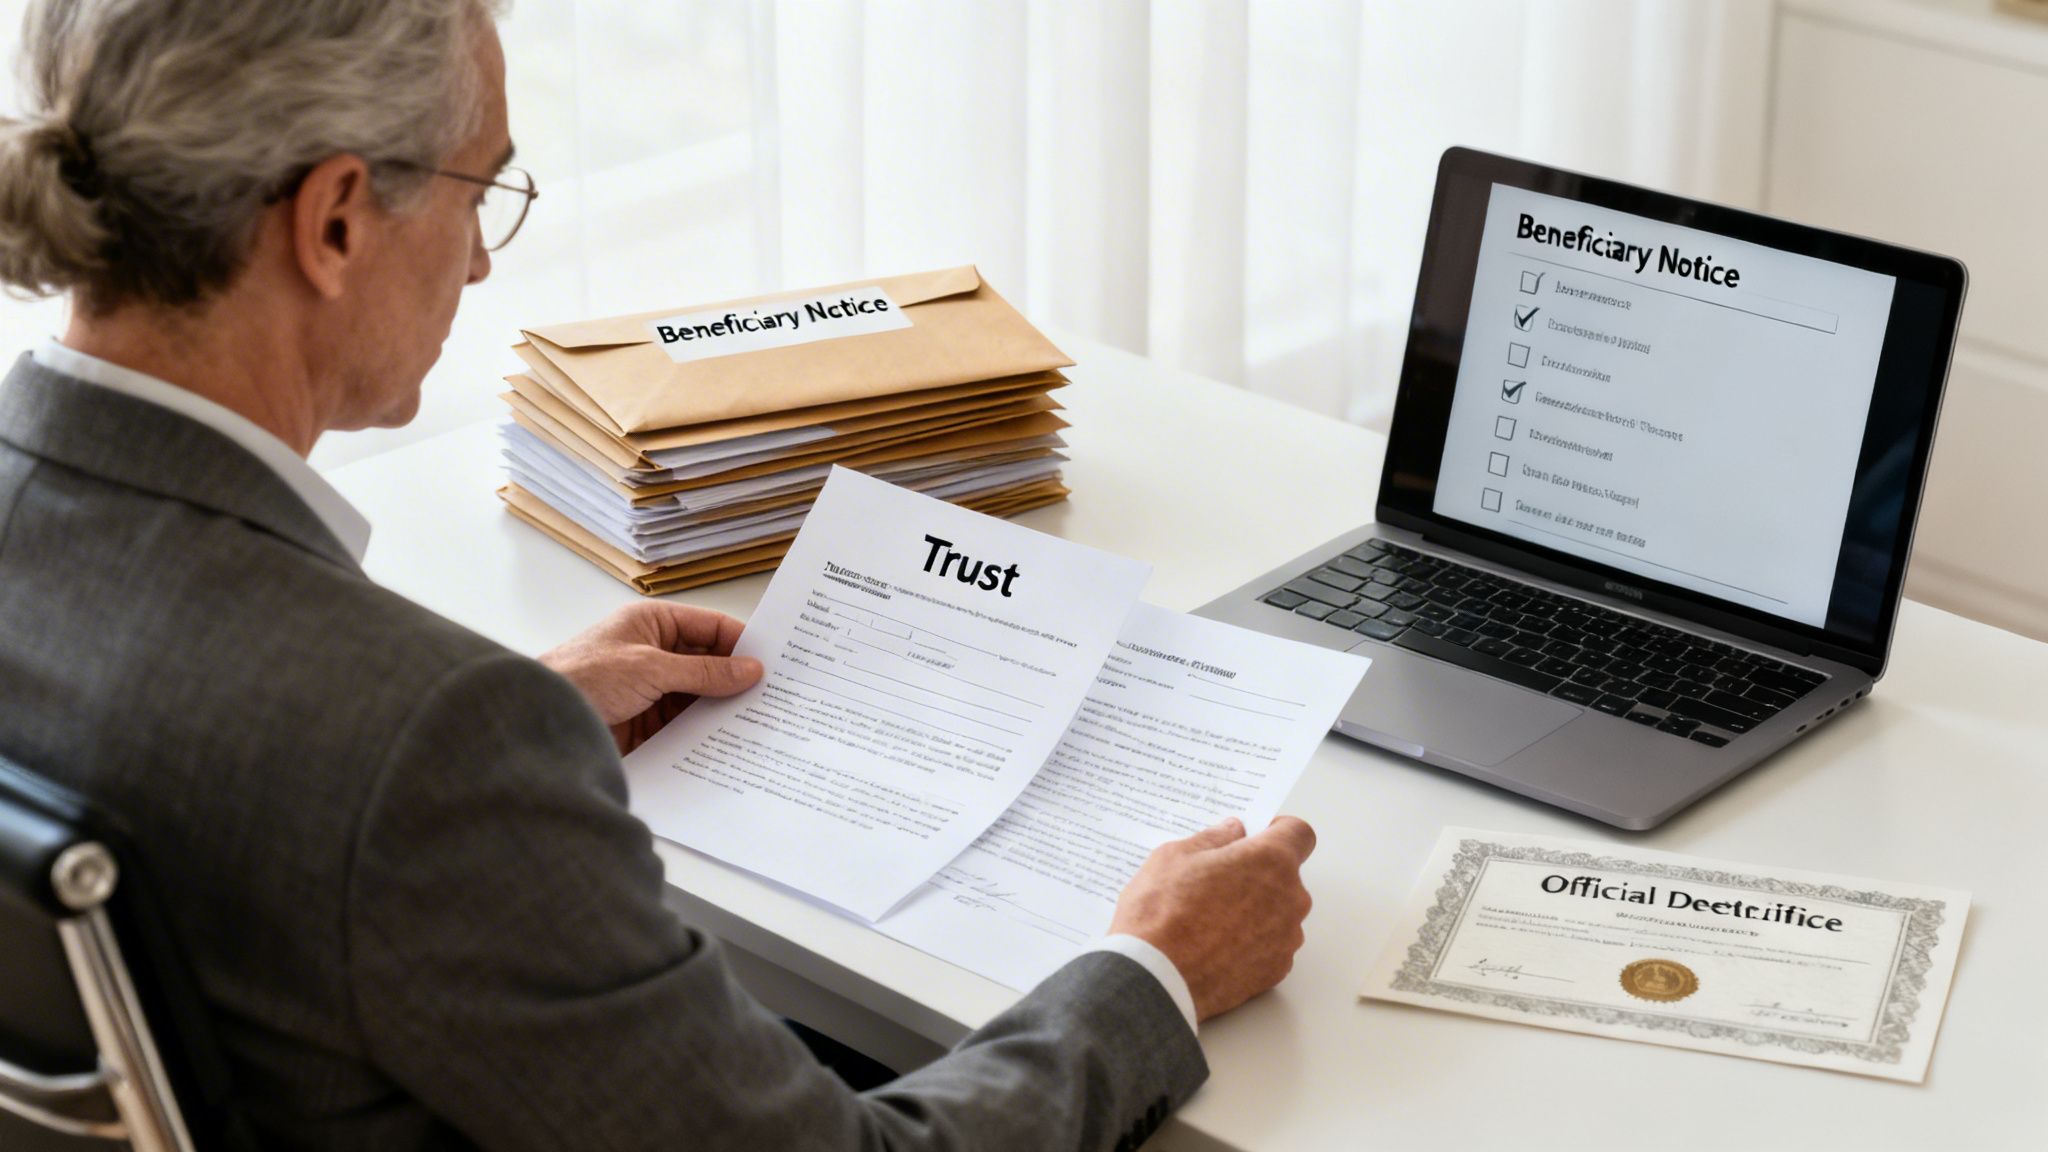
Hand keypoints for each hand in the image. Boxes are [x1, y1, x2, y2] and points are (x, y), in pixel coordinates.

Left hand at [540, 602, 762, 753]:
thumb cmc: (581, 677)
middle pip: (708, 663)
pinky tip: (729, 742)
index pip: (710, 627)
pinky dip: (705, 732)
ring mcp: (650, 689)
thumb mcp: (650, 667)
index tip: (775, 661)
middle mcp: (654, 653)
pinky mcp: (646, 722)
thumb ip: (704, 671)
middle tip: (776, 695)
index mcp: (652, 624)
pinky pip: (685, 724)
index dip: (742, 642)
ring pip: (699, 696)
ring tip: (760, 721)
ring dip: (722, 708)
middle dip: (736, 679)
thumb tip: (749, 670)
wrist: (539, 721)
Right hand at [1109, 816, 1315, 1020]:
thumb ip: (1213, 839)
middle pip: (1287, 875)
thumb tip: (1232, 832)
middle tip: (1218, 881)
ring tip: (1211, 919)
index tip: (1256, 837)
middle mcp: (1290, 899)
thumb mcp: (1175, 856)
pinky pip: (1271, 945)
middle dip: (1259, 874)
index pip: (1298, 833)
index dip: (1277, 831)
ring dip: (1257, 910)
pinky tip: (1216, 946)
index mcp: (1270, 861)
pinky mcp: (1276, 971)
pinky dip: (1251, 942)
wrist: (1155, 979)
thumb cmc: (1163, 913)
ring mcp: (1286, 939)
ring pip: (1279, 912)